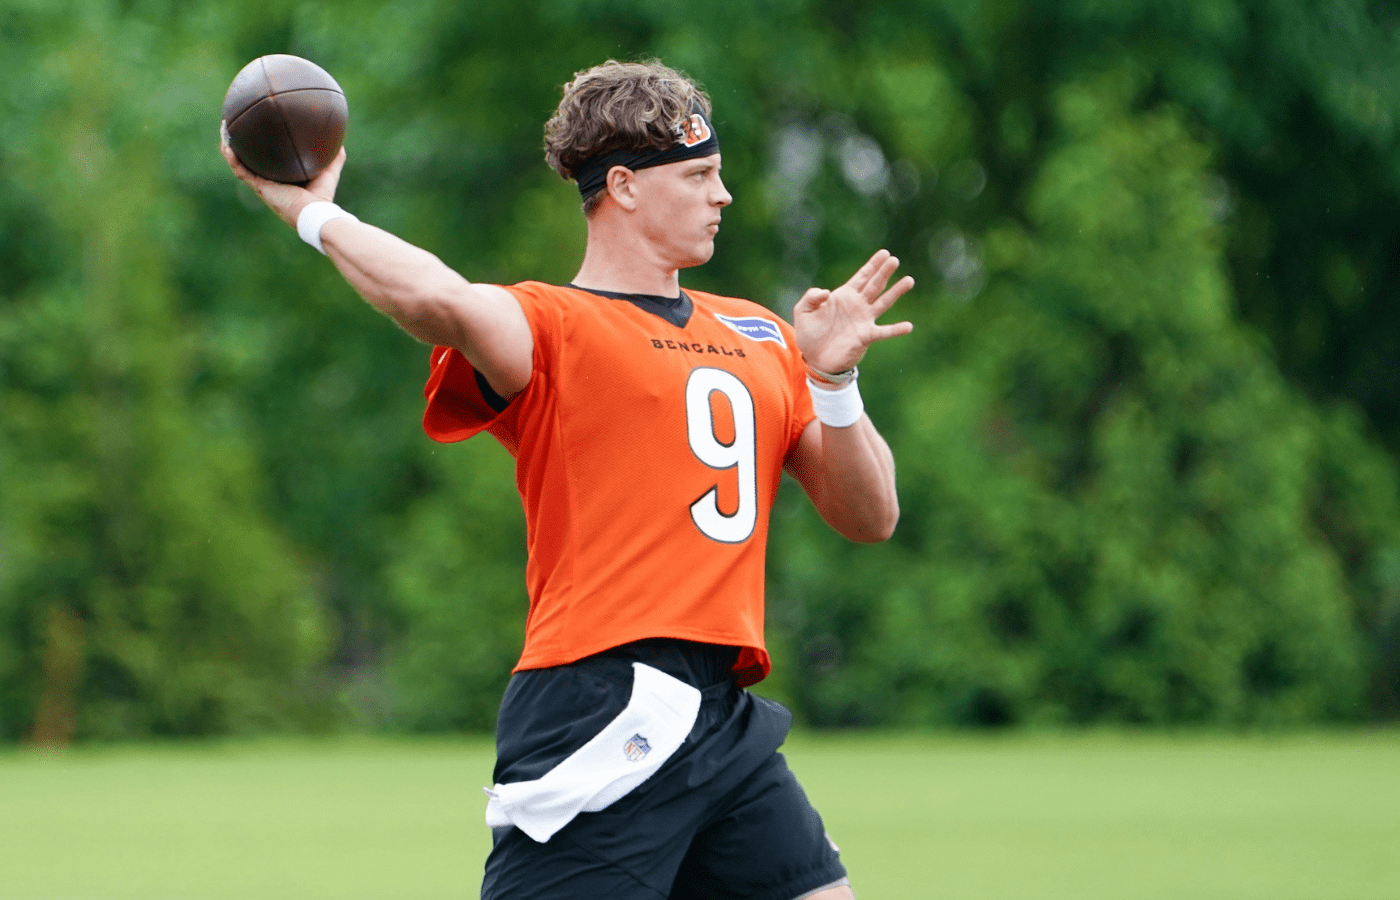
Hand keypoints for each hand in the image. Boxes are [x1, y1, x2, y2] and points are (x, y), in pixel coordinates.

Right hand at [219, 120, 346, 229]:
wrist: (315, 213)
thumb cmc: (322, 198)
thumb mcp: (329, 172)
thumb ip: (334, 158)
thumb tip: (340, 142)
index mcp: (283, 179)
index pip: (269, 162)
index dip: (263, 150)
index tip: (258, 134)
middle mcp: (270, 182)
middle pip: (251, 160)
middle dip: (242, 145)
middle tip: (235, 128)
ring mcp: (262, 185)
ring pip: (241, 163)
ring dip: (231, 147)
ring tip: (224, 130)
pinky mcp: (260, 188)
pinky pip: (241, 171)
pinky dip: (232, 159)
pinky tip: (226, 145)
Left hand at [793, 249, 913, 373]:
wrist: (814, 359)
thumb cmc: (809, 334)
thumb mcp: (803, 311)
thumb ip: (811, 297)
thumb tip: (826, 292)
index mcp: (844, 296)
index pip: (862, 277)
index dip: (873, 265)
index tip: (884, 253)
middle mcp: (857, 305)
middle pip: (875, 285)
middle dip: (884, 272)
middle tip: (894, 260)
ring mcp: (864, 320)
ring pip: (883, 302)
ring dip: (896, 292)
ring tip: (909, 280)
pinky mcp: (866, 336)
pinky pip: (884, 331)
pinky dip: (896, 329)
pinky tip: (908, 326)